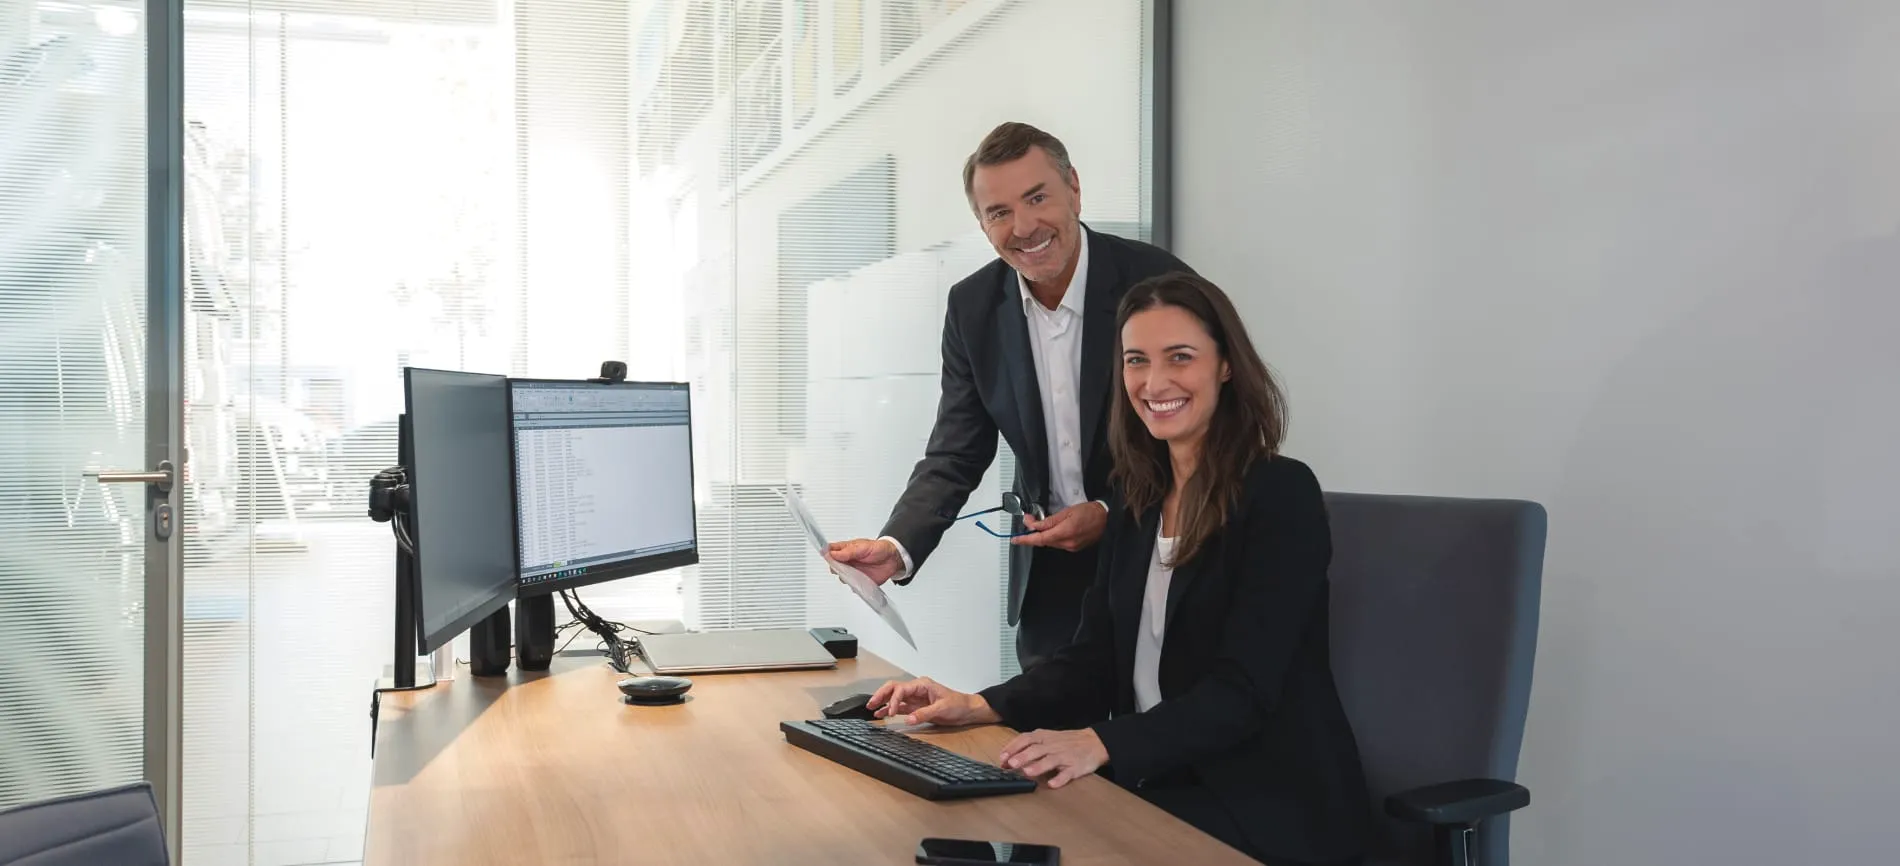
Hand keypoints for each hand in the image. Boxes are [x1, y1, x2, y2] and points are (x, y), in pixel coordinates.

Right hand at [826, 538, 904, 584]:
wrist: (892, 559)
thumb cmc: (879, 549)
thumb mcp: (863, 547)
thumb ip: (848, 551)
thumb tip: (833, 553)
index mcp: (846, 550)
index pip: (830, 551)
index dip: (827, 554)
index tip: (827, 557)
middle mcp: (847, 561)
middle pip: (833, 566)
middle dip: (836, 568)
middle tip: (843, 567)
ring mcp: (852, 572)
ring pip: (842, 577)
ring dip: (845, 578)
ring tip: (853, 575)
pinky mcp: (859, 581)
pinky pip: (852, 586)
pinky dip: (854, 586)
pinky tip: (858, 582)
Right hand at [867, 677, 1000, 726]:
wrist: (968, 711)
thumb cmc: (958, 704)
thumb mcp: (942, 708)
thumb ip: (924, 713)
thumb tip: (909, 719)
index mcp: (922, 685)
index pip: (902, 689)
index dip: (894, 699)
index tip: (889, 711)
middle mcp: (917, 690)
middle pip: (894, 689)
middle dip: (882, 695)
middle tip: (871, 704)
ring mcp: (916, 699)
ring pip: (895, 698)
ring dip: (884, 702)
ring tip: (872, 709)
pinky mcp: (917, 708)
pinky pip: (901, 708)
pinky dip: (891, 710)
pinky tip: (882, 714)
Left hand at [998, 728, 1109, 788]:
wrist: (1095, 742)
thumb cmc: (1067, 741)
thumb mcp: (1048, 737)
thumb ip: (1030, 745)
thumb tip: (1008, 757)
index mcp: (1044, 737)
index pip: (1026, 739)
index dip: (1013, 748)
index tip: (1002, 758)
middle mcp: (1053, 746)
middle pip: (1036, 750)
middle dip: (1023, 757)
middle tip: (1011, 765)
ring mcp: (1065, 757)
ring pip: (1050, 760)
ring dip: (1038, 766)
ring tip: (1028, 772)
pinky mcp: (1075, 768)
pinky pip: (1067, 774)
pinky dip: (1060, 779)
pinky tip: (1052, 784)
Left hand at [1012, 502, 1107, 550]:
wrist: (1106, 519)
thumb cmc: (1089, 512)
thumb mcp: (1066, 512)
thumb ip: (1048, 520)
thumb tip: (1034, 524)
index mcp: (1064, 532)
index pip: (1039, 539)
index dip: (1025, 540)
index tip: (1015, 539)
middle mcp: (1067, 543)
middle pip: (1044, 541)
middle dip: (1034, 533)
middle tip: (1029, 522)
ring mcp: (1071, 547)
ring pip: (1051, 542)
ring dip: (1044, 535)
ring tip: (1042, 524)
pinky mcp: (1074, 548)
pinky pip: (1059, 543)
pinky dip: (1053, 537)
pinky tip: (1054, 529)